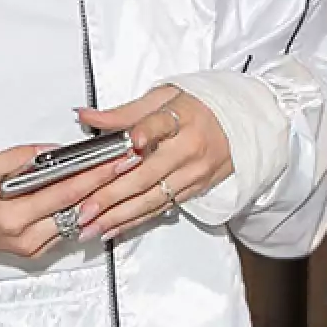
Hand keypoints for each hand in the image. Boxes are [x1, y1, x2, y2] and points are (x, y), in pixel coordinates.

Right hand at [0, 140, 139, 262]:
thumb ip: (15, 159)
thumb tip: (49, 151)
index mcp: (12, 218)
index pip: (66, 193)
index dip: (96, 174)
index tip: (118, 158)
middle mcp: (26, 238)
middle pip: (78, 209)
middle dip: (105, 185)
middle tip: (129, 162)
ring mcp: (29, 247)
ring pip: (74, 221)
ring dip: (95, 198)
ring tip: (116, 173)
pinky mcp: (29, 249)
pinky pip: (62, 229)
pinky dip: (78, 209)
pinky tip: (92, 192)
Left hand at [75, 84, 231, 240]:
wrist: (242, 123)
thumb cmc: (198, 107)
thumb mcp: (163, 97)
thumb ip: (123, 112)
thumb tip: (86, 116)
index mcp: (182, 117)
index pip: (162, 124)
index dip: (147, 132)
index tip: (132, 139)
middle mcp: (189, 148)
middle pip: (146, 174)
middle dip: (111, 195)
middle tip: (84, 208)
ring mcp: (193, 173)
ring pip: (151, 198)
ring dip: (118, 216)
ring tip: (91, 226)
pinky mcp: (194, 190)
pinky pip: (160, 208)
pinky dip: (134, 221)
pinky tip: (112, 228)